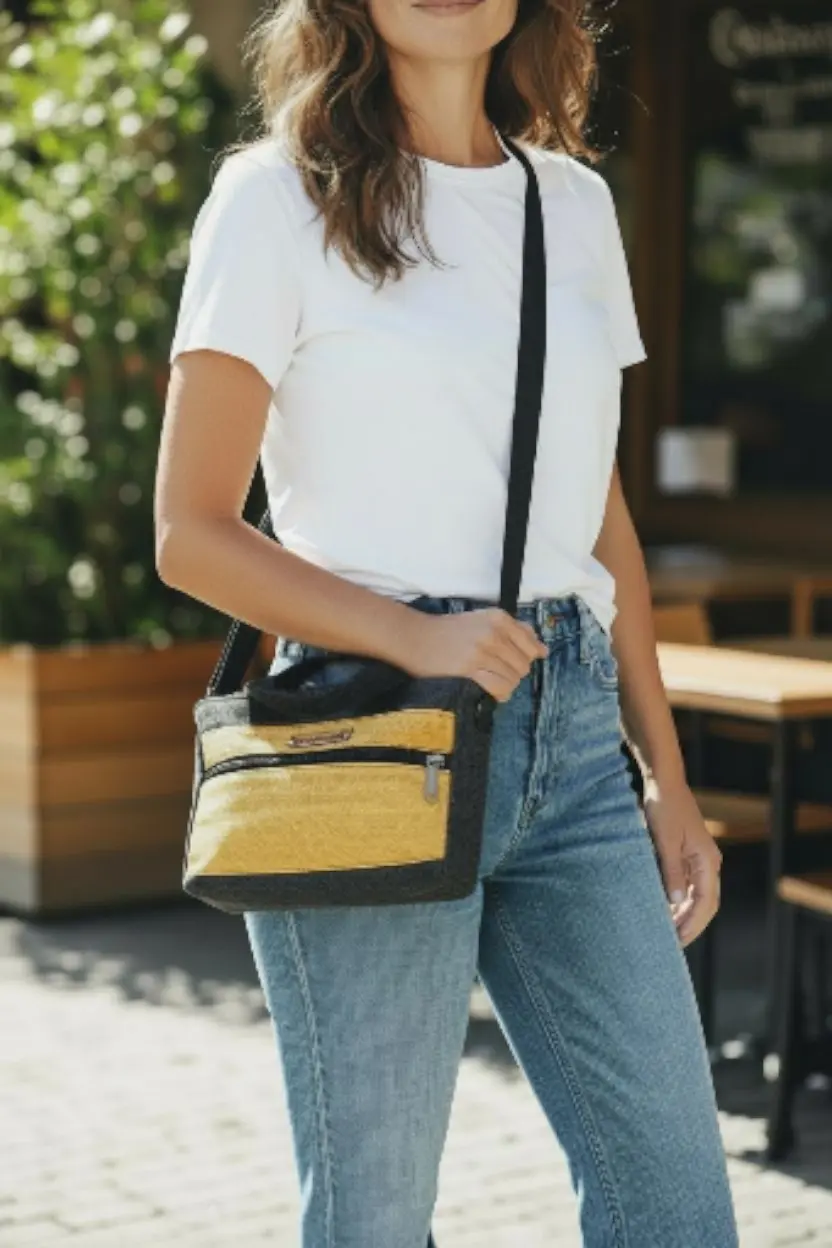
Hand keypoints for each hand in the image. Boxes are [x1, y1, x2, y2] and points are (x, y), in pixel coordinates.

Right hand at [401, 607, 547, 701]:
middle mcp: (494, 632)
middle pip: (524, 665)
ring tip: (491, 681)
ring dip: (505, 684)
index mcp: (499, 618)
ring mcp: (483, 650)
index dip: (525, 658)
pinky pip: (499, 687)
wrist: (414, 636)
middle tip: (495, 672)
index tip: (511, 661)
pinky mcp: (470, 668)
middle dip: (514, 673)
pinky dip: (499, 694)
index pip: (532, 646)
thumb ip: (515, 631)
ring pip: (513, 678)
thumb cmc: (448, 630)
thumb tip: (542, 649)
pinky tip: (491, 692)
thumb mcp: (483, 620)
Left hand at [642, 778, 721, 946]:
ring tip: (668, 931)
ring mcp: (700, 857)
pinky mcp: (689, 852)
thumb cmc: (663, 808)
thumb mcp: (664, 842)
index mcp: (708, 861)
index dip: (692, 925)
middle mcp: (709, 862)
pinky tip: (666, 908)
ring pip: (698, 895)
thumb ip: (672, 874)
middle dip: (691, 925)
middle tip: (672, 944)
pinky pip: (689, 883)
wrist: (664, 781)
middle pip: (706, 903)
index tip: (676, 942)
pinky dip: (680, 899)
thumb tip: (677, 904)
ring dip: (685, 914)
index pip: (706, 904)